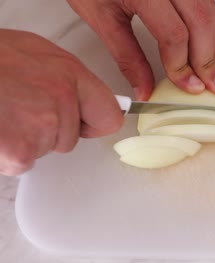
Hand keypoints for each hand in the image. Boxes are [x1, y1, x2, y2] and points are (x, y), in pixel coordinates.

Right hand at [0, 29, 122, 175]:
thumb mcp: (36, 53)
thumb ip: (66, 78)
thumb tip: (84, 98)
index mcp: (70, 75)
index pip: (110, 116)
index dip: (94, 123)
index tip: (87, 123)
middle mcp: (62, 101)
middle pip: (70, 138)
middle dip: (49, 130)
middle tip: (20, 108)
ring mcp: (41, 128)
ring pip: (44, 150)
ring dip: (25, 139)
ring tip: (4, 114)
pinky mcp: (19, 151)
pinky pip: (22, 163)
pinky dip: (7, 154)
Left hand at [67, 0, 214, 99]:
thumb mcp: (102, 18)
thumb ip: (126, 56)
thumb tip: (144, 87)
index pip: (173, 34)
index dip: (182, 65)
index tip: (186, 85)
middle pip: (200, 22)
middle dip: (208, 60)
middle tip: (213, 86)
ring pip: (210, 12)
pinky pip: (208, 4)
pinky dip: (211, 30)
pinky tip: (210, 48)